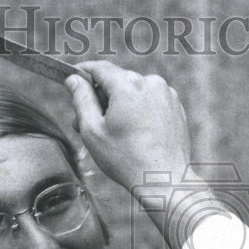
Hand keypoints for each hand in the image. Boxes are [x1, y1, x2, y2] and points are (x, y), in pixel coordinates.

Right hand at [66, 61, 191, 192]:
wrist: (165, 180)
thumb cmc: (126, 159)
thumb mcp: (92, 130)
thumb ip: (81, 99)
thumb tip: (74, 79)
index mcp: (128, 84)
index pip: (99, 68)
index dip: (82, 73)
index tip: (72, 81)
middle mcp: (151, 82)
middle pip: (117, 81)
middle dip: (100, 98)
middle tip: (84, 123)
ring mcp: (167, 94)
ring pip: (134, 92)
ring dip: (119, 105)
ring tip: (110, 133)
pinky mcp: (176, 107)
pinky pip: (150, 102)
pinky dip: (138, 111)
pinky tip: (132, 135)